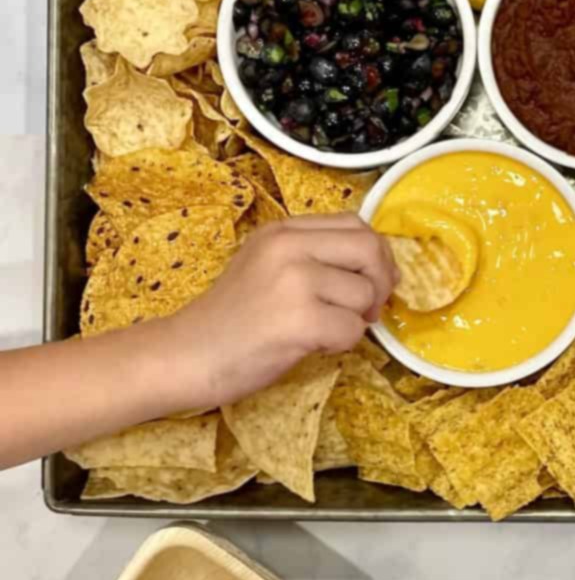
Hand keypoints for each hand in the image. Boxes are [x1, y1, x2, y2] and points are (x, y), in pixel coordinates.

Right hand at [160, 215, 396, 412]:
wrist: (186, 355)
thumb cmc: (231, 319)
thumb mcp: (267, 265)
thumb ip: (316, 256)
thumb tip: (383, 268)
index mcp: (282, 230)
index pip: (355, 224)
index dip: (375, 253)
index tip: (371, 279)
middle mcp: (289, 247)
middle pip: (369, 248)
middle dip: (381, 281)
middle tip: (366, 309)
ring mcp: (294, 282)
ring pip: (365, 294)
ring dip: (355, 319)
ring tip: (323, 329)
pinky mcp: (299, 321)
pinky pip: (352, 330)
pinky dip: (341, 344)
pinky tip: (312, 345)